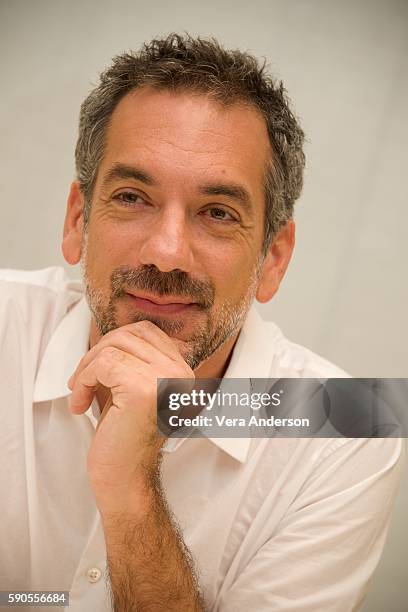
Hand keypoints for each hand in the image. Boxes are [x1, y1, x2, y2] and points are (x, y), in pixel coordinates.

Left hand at [67, 320, 193, 512]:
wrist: (125, 480)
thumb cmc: (124, 436)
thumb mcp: (133, 388)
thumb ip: (132, 359)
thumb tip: (112, 333)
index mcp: (184, 372)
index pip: (148, 332)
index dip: (115, 344)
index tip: (97, 371)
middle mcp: (182, 373)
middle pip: (130, 334)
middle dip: (97, 352)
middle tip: (81, 381)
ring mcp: (166, 379)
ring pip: (114, 345)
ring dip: (87, 367)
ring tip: (79, 392)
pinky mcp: (143, 390)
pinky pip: (103, 363)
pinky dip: (83, 380)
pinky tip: (80, 404)